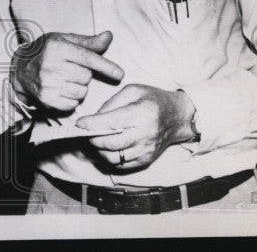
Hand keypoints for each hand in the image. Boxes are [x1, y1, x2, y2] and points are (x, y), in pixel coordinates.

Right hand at [11, 31, 123, 113]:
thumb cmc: (47, 52)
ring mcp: (47, 83)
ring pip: (81, 92)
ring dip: (79, 88)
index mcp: (57, 47)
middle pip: (86, 77)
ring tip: (66, 80)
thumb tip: (109, 36)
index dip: (106, 66)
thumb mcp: (65, 40)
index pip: (87, 58)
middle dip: (84, 75)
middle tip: (71, 70)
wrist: (21, 69)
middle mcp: (50, 65)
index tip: (120, 74)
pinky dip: (71, 99)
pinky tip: (61, 90)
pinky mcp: (46, 99)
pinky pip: (72, 104)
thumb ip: (88, 41)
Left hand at [75, 84, 196, 170]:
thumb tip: (92, 119)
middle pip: (109, 144)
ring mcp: (145, 151)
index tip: (79, 124)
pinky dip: (109, 158)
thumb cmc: (152, 100)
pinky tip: (106, 147)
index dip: (91, 125)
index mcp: (141, 114)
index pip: (111, 123)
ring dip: (99, 150)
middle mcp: (144, 135)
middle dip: (92, 139)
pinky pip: (120, 165)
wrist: (177, 117)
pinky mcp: (145, 161)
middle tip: (85, 132)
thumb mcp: (132, 91)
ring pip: (113, 158)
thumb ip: (110, 104)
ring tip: (95, 139)